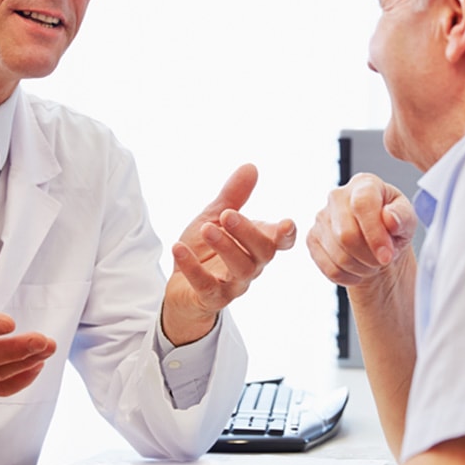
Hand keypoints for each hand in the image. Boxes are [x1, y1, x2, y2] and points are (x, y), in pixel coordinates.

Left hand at [162, 164, 297, 344]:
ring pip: (240, 269)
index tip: (286, 223)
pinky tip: (178, 248)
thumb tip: (251, 166)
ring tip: (206, 229)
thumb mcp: (214, 218)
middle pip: (262, 252)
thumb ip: (233, 197)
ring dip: (225, 247)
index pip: (281, 242)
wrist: (181, 288)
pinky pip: (205, 285)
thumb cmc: (205, 251)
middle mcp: (251, 266)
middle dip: (247, 232)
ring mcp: (232, 284)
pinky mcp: (210, 297)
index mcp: (256, 245)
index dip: (286, 234)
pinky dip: (192, 267)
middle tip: (228, 215)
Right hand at [306, 172, 416, 287]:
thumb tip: (390, 218)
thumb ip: (403, 217)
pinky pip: (329, 268)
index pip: (362, 205)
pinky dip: (348, 276)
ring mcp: (321, 217)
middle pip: (346, 234)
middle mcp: (337, 196)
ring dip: (361, 267)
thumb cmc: (393, 227)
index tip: (387, 255)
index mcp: (364, 184)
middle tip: (383, 261)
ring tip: (372, 263)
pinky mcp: (312, 238)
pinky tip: (358, 269)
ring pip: (339, 255)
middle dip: (369, 256)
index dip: (375, 234)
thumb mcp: (408, 220)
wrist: (377, 243)